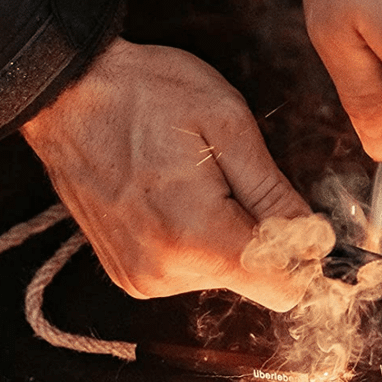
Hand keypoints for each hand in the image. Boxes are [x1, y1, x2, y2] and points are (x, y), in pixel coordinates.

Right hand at [21, 39, 313, 310]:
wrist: (67, 93)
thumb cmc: (145, 96)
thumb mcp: (228, 126)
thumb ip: (274, 194)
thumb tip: (314, 239)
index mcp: (198, 238)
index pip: (285, 287)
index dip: (303, 253)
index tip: (296, 215)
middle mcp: (167, 273)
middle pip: (255, 283)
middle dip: (261, 238)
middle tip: (233, 181)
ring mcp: (142, 278)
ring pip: (222, 277)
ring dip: (226, 238)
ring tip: (194, 183)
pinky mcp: (128, 274)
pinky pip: (188, 273)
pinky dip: (195, 242)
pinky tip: (174, 198)